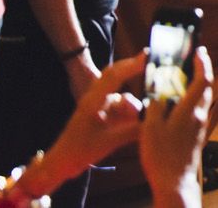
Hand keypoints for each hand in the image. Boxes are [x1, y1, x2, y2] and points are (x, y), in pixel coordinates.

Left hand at [39, 51, 146, 189]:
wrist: (61, 162)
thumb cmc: (80, 150)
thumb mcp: (108, 142)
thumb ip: (133, 130)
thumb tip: (156, 120)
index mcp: (93, 101)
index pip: (114, 76)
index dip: (131, 65)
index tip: (147, 56)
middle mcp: (96, 98)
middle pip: (116, 76)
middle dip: (133, 70)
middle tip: (152, 68)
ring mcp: (98, 106)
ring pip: (121, 97)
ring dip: (132, 106)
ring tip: (141, 121)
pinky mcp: (101, 114)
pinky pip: (119, 108)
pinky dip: (129, 113)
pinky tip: (136, 125)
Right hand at [140, 47, 211, 206]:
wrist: (174, 181)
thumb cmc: (161, 156)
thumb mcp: (151, 127)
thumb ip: (156, 104)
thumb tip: (160, 91)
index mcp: (190, 110)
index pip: (203, 79)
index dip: (202, 62)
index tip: (198, 49)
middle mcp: (200, 116)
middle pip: (207, 87)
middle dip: (202, 71)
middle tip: (194, 59)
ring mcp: (200, 126)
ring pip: (203, 99)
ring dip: (197, 85)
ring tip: (185, 78)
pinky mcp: (197, 135)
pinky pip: (198, 110)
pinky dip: (192, 100)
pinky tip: (180, 103)